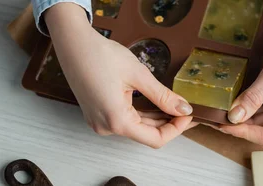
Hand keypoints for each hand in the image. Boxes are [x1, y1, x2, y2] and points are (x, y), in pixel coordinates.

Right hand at [45, 3, 195, 147]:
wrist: (73, 44)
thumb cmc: (100, 56)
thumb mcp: (139, 75)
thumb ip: (163, 96)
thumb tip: (183, 109)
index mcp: (117, 121)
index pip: (155, 140)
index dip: (176, 129)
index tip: (188, 114)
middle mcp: (106, 127)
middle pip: (145, 134)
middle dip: (168, 123)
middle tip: (185, 108)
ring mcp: (99, 122)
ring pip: (135, 127)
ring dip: (155, 118)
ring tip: (173, 103)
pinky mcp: (97, 114)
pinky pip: (124, 120)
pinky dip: (140, 114)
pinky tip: (154, 103)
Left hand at [219, 3, 262, 147]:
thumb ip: (254, 96)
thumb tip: (233, 117)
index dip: (245, 133)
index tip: (224, 124)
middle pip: (261, 130)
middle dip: (238, 125)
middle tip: (213, 117)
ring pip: (256, 119)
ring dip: (239, 116)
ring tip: (216, 110)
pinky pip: (257, 107)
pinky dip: (243, 105)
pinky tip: (228, 101)